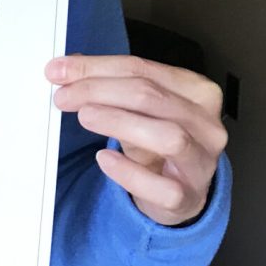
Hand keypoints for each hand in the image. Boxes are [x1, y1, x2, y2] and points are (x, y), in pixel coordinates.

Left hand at [47, 54, 226, 225]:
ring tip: (84, 117)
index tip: (59, 71)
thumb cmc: (157, 141)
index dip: (96, 67)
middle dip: (99, 91)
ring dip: (119, 122)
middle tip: (64, 95)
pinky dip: (130, 173)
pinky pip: (162, 187)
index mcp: (197, 92)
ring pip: (168, 136)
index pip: (142, 68)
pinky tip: (105, 159)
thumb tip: (67, 67)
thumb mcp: (137, 108)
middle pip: (151, 96)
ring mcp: (202, 163)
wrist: (177, 191)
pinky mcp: (189, 198)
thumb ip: (108, 83)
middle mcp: (207, 125)